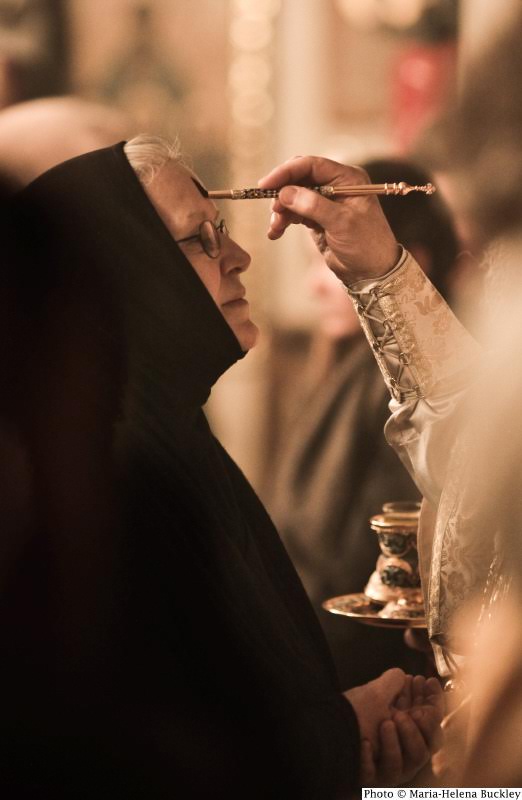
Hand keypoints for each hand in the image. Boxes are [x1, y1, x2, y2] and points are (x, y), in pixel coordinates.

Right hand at [258, 156, 399, 283]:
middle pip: (299, 178)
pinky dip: (283, 221)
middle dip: (282, 192)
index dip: (287, 172)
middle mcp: (335, 186)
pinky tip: (275, 232)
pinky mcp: (316, 218)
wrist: (372, 272)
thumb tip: (285, 193)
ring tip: (275, 227)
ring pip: (293, 196)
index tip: (266, 184)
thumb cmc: (366, 244)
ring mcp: (325, 202)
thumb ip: (314, 206)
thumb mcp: (342, 223)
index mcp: (347, 178)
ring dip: (281, 210)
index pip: (311, 165)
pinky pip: (294, 213)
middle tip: (272, 209)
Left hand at [346, 671, 443, 785]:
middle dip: (422, 728)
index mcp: (407, 729)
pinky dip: (370, 758)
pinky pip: (377, 773)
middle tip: (409, 713)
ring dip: (399, 742)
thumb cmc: (353, 711)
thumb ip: (393, 683)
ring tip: (386, 724)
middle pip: (427, 747)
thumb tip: (404, 676)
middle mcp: (402, 751)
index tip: (429, 683)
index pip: (431, 720)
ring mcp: (388, 767)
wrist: (323, 731)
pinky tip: (364, 744)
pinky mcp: (371, 778)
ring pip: (408, 763)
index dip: (434, 702)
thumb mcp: (375, 693)